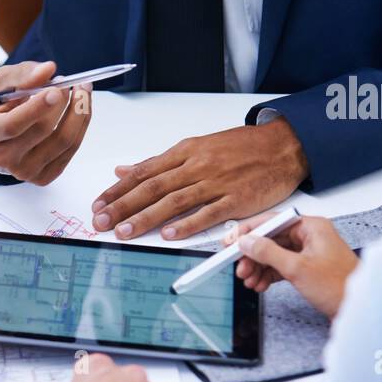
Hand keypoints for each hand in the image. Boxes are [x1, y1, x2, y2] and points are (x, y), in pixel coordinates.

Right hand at [0, 61, 92, 184]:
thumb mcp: (2, 83)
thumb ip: (22, 74)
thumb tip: (48, 69)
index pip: (12, 125)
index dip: (36, 108)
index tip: (56, 89)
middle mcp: (3, 158)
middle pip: (43, 131)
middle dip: (64, 102)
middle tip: (71, 82)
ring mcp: (24, 171)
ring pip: (63, 141)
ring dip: (79, 112)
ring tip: (81, 91)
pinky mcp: (43, 176)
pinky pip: (71, 150)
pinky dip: (80, 126)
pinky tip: (79, 110)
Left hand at [91, 117, 308, 240]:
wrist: (283, 146)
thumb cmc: (240, 148)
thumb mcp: (196, 147)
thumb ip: (159, 163)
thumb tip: (124, 170)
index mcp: (185, 152)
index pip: (143, 172)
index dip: (118, 190)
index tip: (98, 204)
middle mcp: (196, 166)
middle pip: (152, 187)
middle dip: (123, 206)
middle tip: (101, 221)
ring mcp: (216, 183)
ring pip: (174, 201)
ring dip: (146, 217)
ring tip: (125, 231)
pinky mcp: (236, 199)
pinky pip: (207, 213)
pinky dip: (186, 224)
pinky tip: (168, 235)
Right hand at [223, 213, 358, 318]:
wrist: (358, 309)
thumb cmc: (340, 287)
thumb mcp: (298, 268)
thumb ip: (268, 252)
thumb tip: (247, 241)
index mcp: (312, 227)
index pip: (272, 222)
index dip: (249, 232)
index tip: (231, 242)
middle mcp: (310, 236)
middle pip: (271, 239)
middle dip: (253, 255)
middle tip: (239, 266)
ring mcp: (309, 253)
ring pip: (274, 255)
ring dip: (259, 267)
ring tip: (249, 280)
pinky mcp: (308, 268)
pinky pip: (281, 267)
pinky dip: (269, 275)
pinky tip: (260, 284)